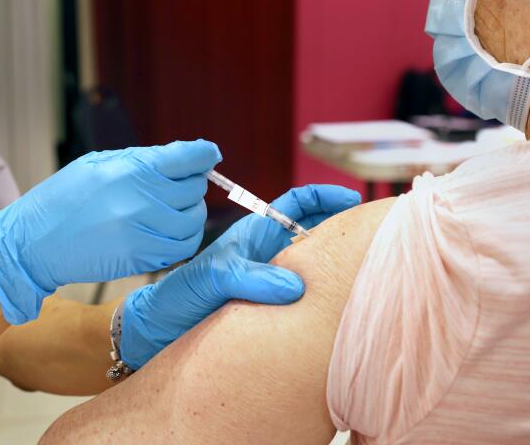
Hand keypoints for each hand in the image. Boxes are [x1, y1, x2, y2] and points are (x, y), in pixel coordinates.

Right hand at [0, 140, 221, 323]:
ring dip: (192, 213)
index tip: (209, 154)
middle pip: (194, 189)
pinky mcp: (141, 260)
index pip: (188, 158)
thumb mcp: (97, 163)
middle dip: (193, 183)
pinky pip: (182, 249)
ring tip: (178, 209)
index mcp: (130, 170)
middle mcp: (141, 201)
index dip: (204, 154)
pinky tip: (171, 231)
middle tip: (183, 183)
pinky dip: (184, 238)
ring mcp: (143, 233)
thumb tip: (182, 157)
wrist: (32, 243)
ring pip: (194, 222)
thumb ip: (142, 160)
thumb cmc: (63, 198)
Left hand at [119, 184, 360, 368]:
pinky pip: (306, 294)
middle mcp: (265, 255)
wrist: (156, 332)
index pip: (295, 204)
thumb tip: (294, 286)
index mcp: (252, 236)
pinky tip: (339, 304)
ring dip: (336, 263)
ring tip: (365, 267)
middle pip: (314, 232)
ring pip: (313, 264)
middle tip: (373, 235)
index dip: (324, 197)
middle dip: (343, 228)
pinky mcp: (270, 307)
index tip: (351, 198)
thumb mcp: (210, 280)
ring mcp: (269, 280)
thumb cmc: (177, 299)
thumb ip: (248, 277)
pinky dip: (325, 293)